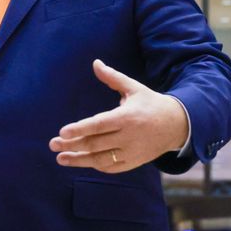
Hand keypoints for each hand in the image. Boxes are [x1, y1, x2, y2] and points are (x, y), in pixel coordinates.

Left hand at [49, 59, 188, 172]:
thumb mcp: (134, 88)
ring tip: (60, 158)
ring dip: (79, 160)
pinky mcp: (134, 162)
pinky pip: (111, 167)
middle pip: (95, 143)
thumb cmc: (151, 103)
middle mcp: (128, 136)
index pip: (98, 125)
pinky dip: (95, 165)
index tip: (62, 132)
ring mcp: (131, 152)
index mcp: (127, 117)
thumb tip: (95, 63)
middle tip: (53, 144)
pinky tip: (81, 162)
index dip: (79, 129)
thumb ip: (112, 78)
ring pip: (101, 159)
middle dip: (72, 145)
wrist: (177, 125)